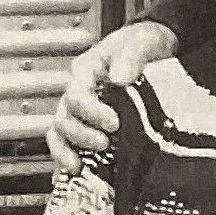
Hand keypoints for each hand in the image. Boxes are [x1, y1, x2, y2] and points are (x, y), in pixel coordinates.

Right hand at [47, 22, 176, 173]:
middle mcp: (79, 90)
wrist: (155, 49)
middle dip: (82, 134)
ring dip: (70, 149)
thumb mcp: (142, 42)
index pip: (77, 94)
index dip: (92, 112)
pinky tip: (74, 172)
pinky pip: (67, 143)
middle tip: (106, 143)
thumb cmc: (144, 43)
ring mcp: (81, 109)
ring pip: (60, 133)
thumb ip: (132, 56)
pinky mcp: (89, 123)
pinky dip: (66, 158)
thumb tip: (120, 78)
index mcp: (88, 69)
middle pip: (65, 118)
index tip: (114, 121)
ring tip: (85, 164)